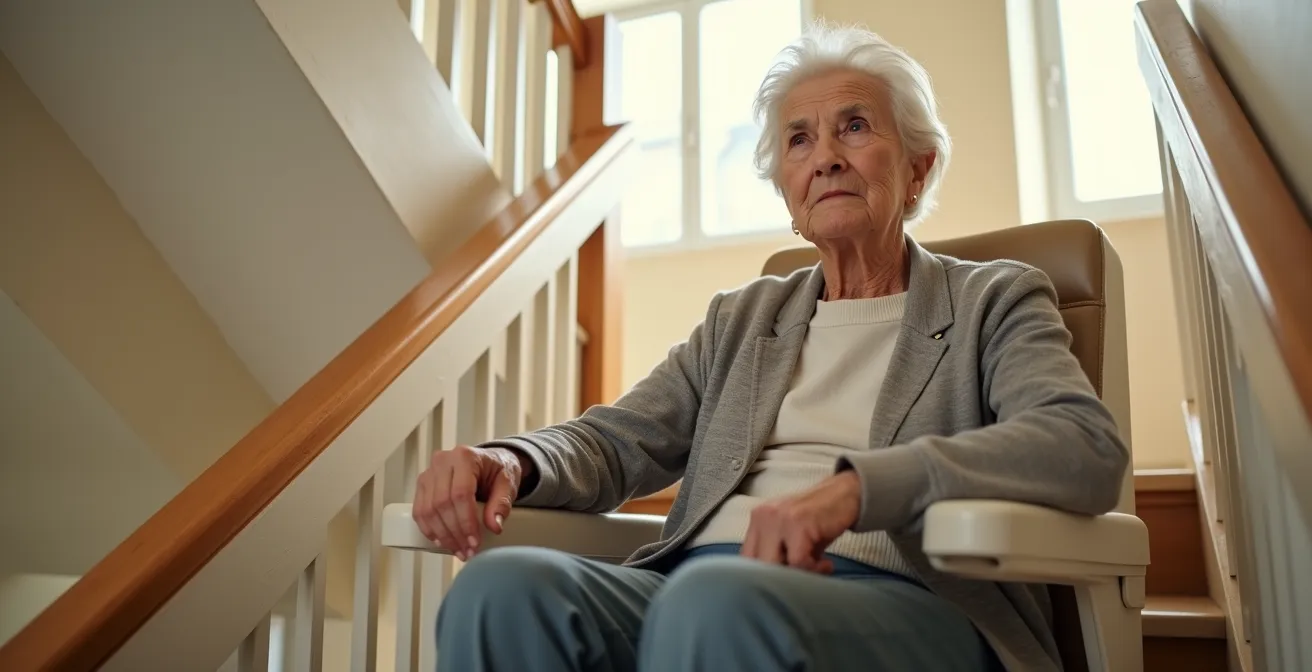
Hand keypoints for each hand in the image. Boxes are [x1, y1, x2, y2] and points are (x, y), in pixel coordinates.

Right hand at [412, 445, 533, 559]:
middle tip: (468, 550)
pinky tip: (442, 542)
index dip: (466, 521)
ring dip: (442, 535)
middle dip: (455, 533)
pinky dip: (429, 529)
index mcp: (464, 457)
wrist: (489, 462)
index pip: (460, 493)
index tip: (475, 541)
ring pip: (428, 510)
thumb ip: (502, 503)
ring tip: (458, 550)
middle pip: (442, 503)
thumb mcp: (508, 483)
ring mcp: (429, 473)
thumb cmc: (497, 470)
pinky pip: (419, 511)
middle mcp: (442, 462)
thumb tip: (494, 526)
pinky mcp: (423, 485)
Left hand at [741, 471, 861, 573]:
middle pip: (757, 564)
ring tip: (818, 569)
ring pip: (774, 565)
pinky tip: (827, 564)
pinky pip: (797, 560)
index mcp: (757, 520)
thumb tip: (770, 588)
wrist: (846, 493)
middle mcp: (763, 517)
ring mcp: (778, 518)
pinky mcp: (796, 522)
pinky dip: (814, 569)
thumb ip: (777, 555)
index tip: (786, 583)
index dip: (764, 577)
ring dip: (799, 575)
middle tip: (804, 577)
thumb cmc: (820, 521)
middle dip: (780, 578)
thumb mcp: (791, 537)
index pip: (746, 558)